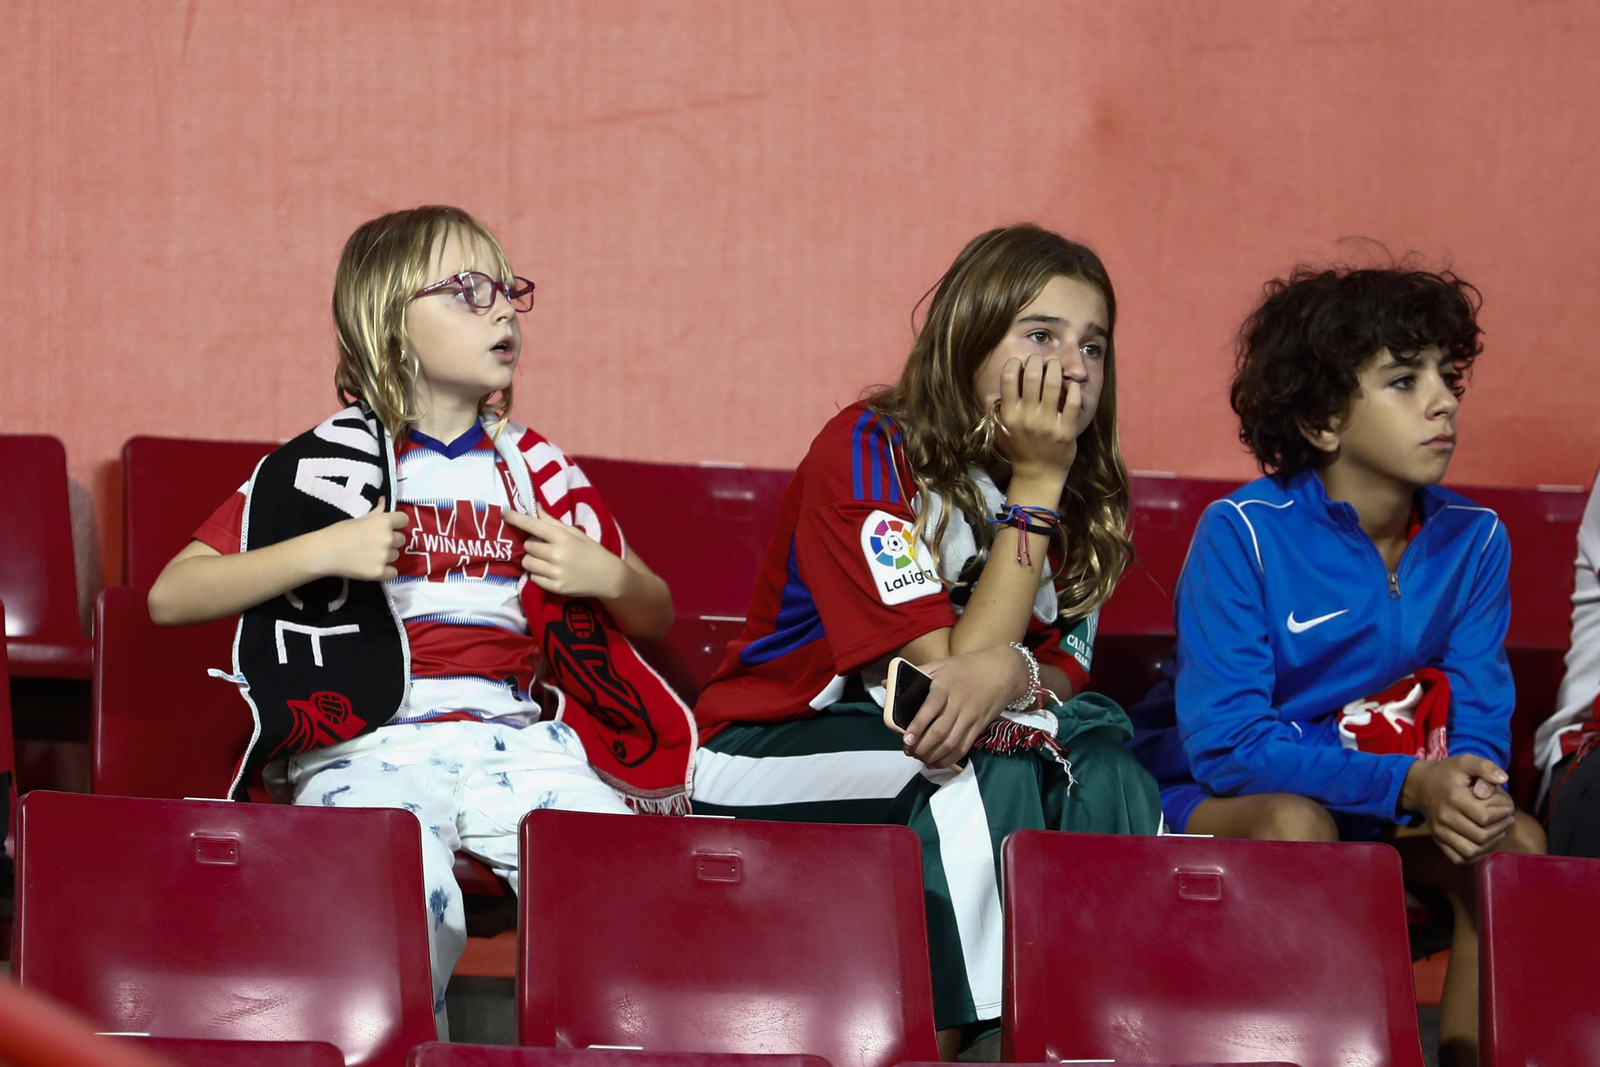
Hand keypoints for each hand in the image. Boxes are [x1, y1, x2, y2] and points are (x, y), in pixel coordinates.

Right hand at [315, 496, 408, 580]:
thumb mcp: (360, 518)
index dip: (398, 523)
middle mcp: (388, 538)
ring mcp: (384, 556)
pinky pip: (393, 572)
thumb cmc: (340, 532)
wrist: (324, 552)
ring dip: (387, 556)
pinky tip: (374, 567)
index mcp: (383, 522)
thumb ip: (377, 511)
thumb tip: (384, 500)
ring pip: (396, 556)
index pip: (404, 519)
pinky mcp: (379, 572)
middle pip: (401, 539)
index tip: (390, 527)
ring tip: (370, 555)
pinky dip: (386, 571)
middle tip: (375, 543)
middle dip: (391, 541)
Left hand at [502, 510, 626, 598]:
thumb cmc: (591, 551)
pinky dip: (537, 574)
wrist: (607, 576)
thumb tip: (535, 508)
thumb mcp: (575, 533)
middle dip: (531, 545)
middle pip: (527, 546)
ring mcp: (556, 573)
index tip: (503, 513)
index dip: (516, 518)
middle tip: (543, 546)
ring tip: (544, 560)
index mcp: (563, 537)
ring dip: (531, 560)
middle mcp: (557, 555)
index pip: (533, 525)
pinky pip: (533, 578)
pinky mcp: (555, 587)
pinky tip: (549, 572)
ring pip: (527, 563)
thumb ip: (553, 522)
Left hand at [901, 644, 1028, 768]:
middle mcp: (959, 703)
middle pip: (940, 731)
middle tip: (908, 751)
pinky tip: (935, 762)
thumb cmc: (968, 666)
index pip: (931, 707)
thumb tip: (885, 681)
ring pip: (951, 743)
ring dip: (933, 755)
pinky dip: (948, 759)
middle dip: (922, 746)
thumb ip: (915, 673)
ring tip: (919, 757)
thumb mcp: (942, 663)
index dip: (918, 725)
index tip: (906, 739)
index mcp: (946, 685)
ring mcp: (970, 717)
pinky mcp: (979, 727)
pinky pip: (963, 748)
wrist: (1004, 670)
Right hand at [995, 354, 1081, 481]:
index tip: (1020, 363)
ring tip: (1055, 367)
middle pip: (1032, 375)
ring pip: (1054, 383)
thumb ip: (994, 411)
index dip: (1014, 364)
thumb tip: (990, 392)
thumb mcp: (1000, 431)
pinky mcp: (1066, 430)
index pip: (1008, 379)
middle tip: (1041, 360)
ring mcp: (1047, 423)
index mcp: (1009, 415)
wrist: (1038, 474)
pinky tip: (1070, 385)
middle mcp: (1027, 417)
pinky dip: (1073, 387)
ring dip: (1056, 369)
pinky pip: (1072, 401)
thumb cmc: (1019, 449)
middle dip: (1037, 360)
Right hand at [1400, 755, 1515, 863]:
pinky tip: (1484, 843)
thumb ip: (1485, 766)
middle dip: (1500, 829)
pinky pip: (1459, 858)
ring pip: (1471, 850)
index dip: (1501, 815)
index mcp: (1454, 799)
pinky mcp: (1438, 841)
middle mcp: (1445, 818)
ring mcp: (1440, 832)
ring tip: (1498, 832)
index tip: (1508, 808)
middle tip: (1507, 820)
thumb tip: (1503, 779)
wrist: (1419, 786)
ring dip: (1490, 844)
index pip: (1484, 817)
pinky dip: (1475, 856)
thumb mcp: (1465, 761)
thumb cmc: (1446, 773)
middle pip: (1480, 835)